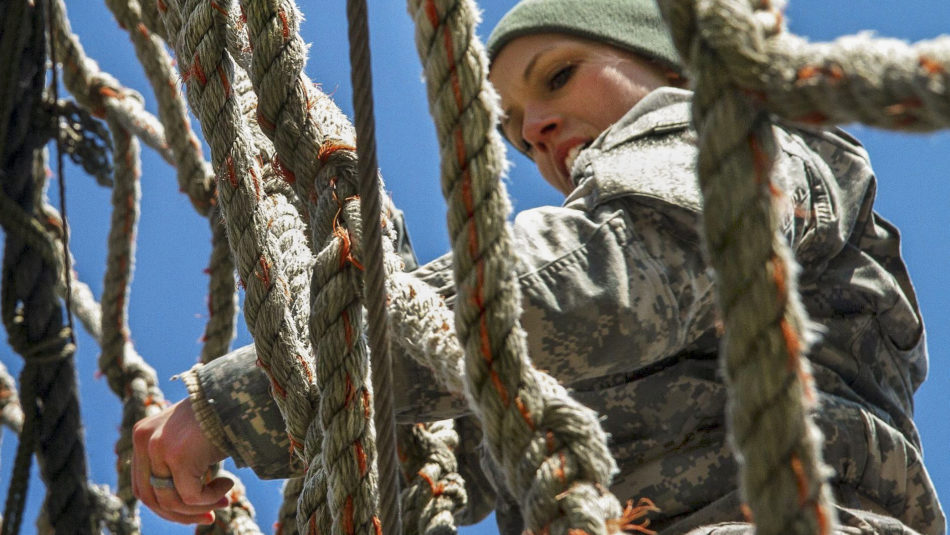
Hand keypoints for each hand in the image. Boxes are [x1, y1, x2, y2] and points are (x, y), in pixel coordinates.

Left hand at [132, 399, 232, 523]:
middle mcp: (143, 440)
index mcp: (142, 435)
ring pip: (172, 500)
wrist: (237, 397)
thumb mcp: (189, 440)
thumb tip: (181, 506)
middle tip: (210, 517)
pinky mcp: (178, 456)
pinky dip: (211, 498)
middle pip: (152, 497)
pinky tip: (228, 484)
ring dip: (201, 507)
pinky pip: (191, 496)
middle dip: (181, 514)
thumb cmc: (220, 417)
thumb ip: (176, 464)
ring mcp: (158, 448)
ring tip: (225, 499)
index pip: (143, 485)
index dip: (166, 506)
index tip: (195, 511)